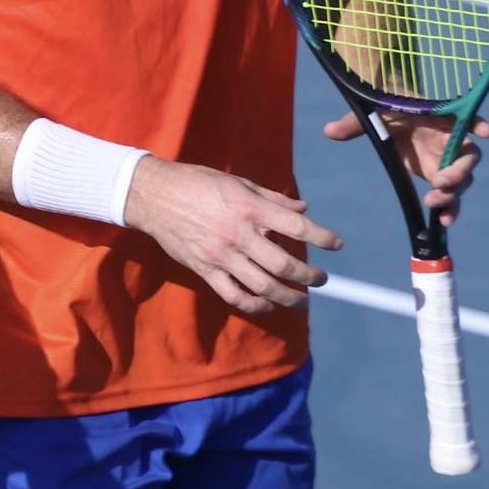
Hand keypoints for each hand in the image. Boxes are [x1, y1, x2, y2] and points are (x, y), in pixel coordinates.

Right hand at [124, 157, 342, 313]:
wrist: (152, 196)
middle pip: (284, 265)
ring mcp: (221, 255)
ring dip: (289, 296)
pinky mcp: (204, 269)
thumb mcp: (237, 182)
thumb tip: (303, 209)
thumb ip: (272, 198)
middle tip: (320, 279)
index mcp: (249, 207)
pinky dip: (256, 305)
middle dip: (310, 276)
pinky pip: (234, 295)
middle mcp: (238, 234)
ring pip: (264, 286)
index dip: (322, 237)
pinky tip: (268, 305)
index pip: (296, 226)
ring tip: (302, 298)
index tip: (336, 244)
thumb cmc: (196, 183)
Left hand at [324, 110, 488, 226]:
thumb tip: (328, 131)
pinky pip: (449, 194)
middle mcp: (450, 140)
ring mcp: (445, 160)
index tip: (485, 133)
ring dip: (453, 194)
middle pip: (466, 158)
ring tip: (435, 206)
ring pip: (460, 180)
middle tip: (439, 183)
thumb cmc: (387, 108)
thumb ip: (353, 123)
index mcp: (441, 118)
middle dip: (458, 172)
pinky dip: (449, 208)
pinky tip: (443, 223)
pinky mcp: (438, 176)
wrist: (390, 114)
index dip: (478, 124)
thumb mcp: (370, 113)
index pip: (467, 119)